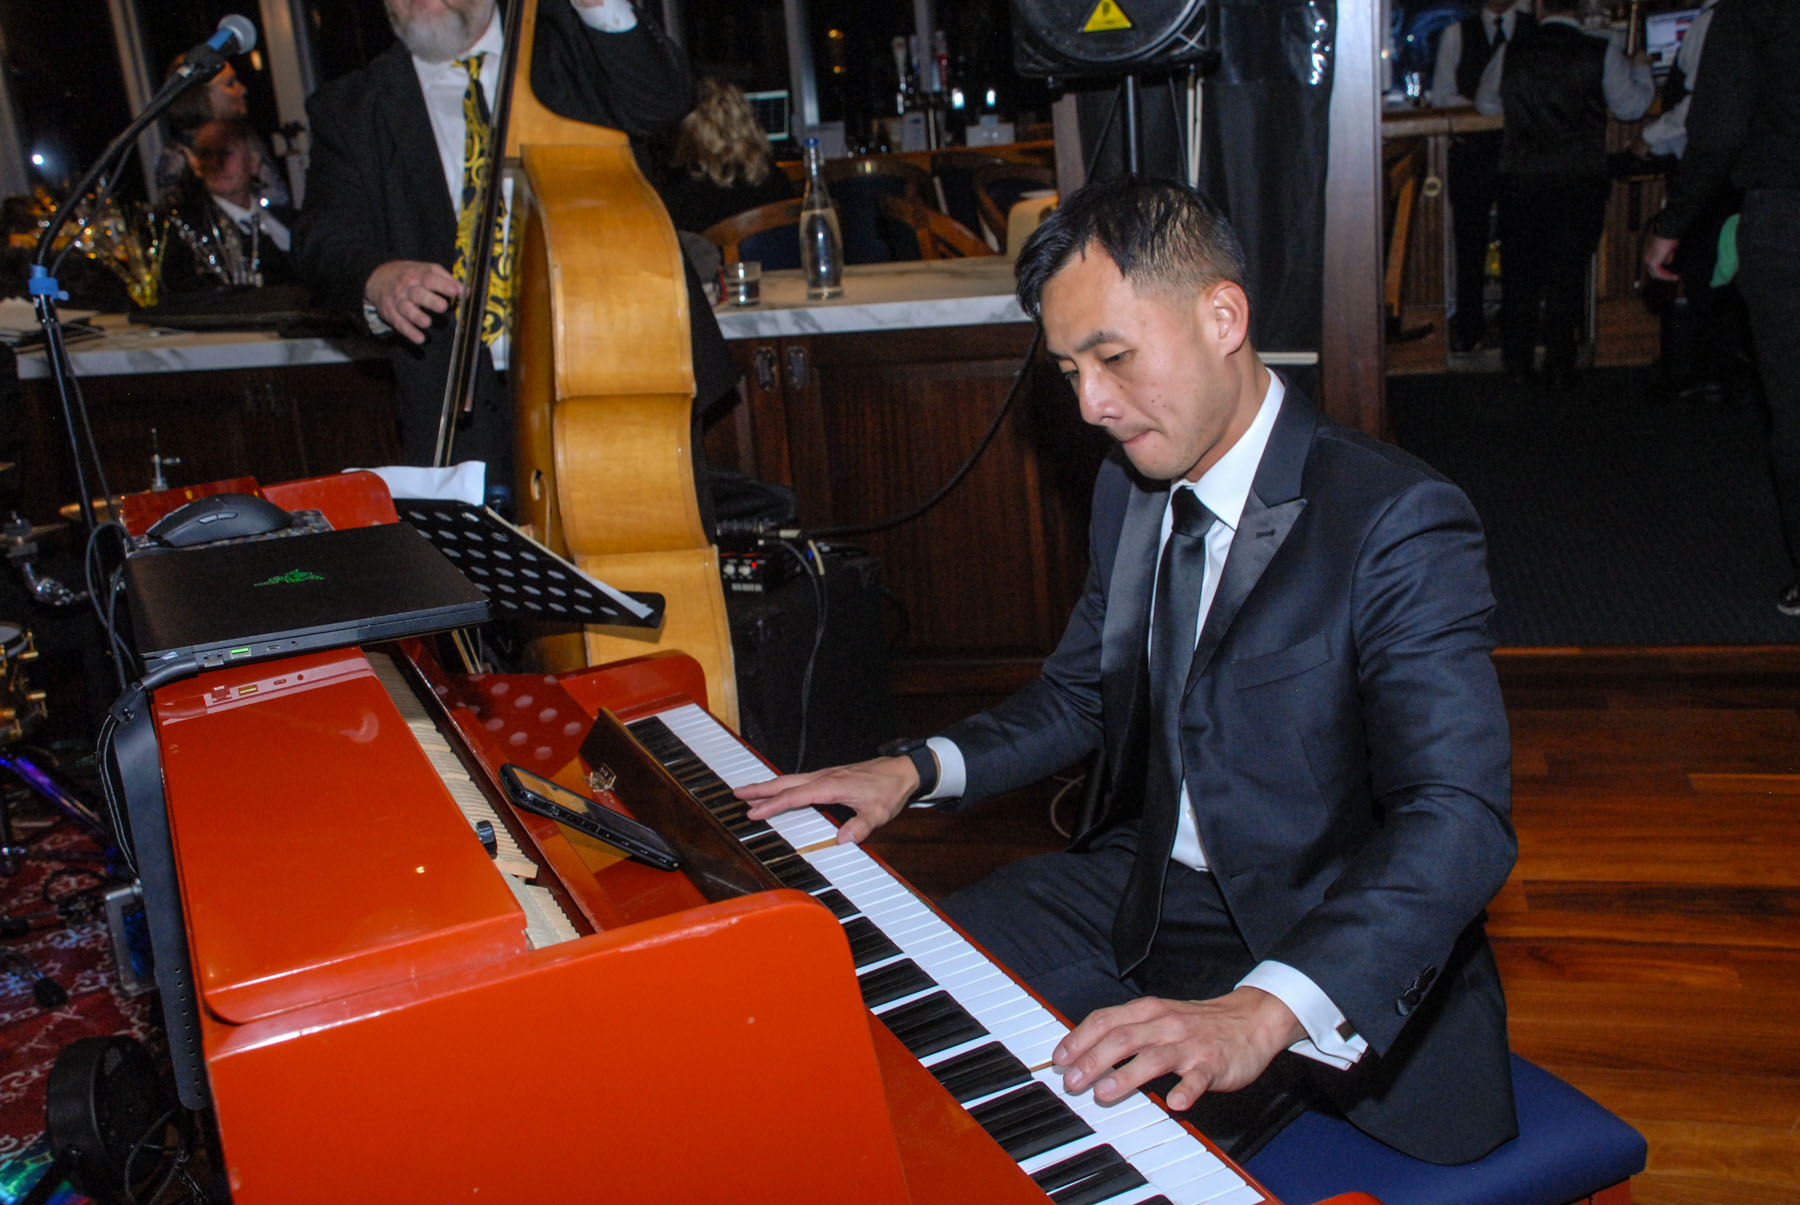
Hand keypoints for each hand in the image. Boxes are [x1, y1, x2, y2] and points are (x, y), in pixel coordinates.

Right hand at [364, 259, 461, 343]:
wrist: (379, 278)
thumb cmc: (412, 276)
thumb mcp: (427, 270)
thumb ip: (447, 279)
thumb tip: (466, 291)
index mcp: (419, 275)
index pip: (431, 278)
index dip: (444, 285)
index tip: (456, 291)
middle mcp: (407, 288)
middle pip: (418, 294)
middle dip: (430, 300)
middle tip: (442, 306)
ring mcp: (398, 301)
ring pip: (406, 309)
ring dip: (417, 317)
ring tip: (427, 323)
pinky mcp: (391, 313)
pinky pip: (399, 324)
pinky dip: (409, 332)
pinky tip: (419, 339)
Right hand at [737, 755, 917, 844]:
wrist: (903, 771)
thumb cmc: (889, 789)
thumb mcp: (878, 812)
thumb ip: (861, 826)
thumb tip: (843, 840)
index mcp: (831, 785)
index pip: (794, 797)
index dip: (773, 805)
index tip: (754, 812)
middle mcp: (825, 777)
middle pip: (785, 783)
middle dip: (760, 789)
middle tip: (738, 794)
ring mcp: (827, 775)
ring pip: (791, 780)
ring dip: (770, 786)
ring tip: (750, 793)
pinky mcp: (831, 776)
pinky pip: (801, 781)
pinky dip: (785, 786)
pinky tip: (781, 791)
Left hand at [1052, 987, 1305, 1111]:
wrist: (1253, 1018)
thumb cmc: (1199, 1023)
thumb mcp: (1160, 1016)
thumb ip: (1128, 1029)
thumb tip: (1086, 1049)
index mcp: (1149, 1011)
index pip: (1106, 1019)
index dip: (1079, 1038)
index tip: (1059, 1058)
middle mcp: (1166, 1024)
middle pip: (1123, 1038)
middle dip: (1092, 1060)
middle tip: (1071, 1082)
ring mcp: (1190, 1044)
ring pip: (1154, 1057)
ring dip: (1126, 1076)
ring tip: (1104, 1093)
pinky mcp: (1213, 1064)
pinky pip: (1198, 1078)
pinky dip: (1186, 1090)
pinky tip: (1175, 1104)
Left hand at [1643, 233, 1680, 283]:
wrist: (1667, 234)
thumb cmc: (1668, 239)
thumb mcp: (1667, 249)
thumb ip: (1666, 256)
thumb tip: (1667, 262)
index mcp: (1649, 255)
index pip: (1655, 266)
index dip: (1664, 271)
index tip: (1672, 273)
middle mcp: (1648, 258)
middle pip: (1655, 271)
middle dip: (1666, 275)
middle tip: (1674, 277)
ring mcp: (1649, 261)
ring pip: (1657, 273)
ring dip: (1667, 276)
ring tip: (1675, 277)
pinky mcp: (1653, 262)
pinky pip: (1659, 273)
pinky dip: (1667, 276)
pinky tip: (1673, 276)